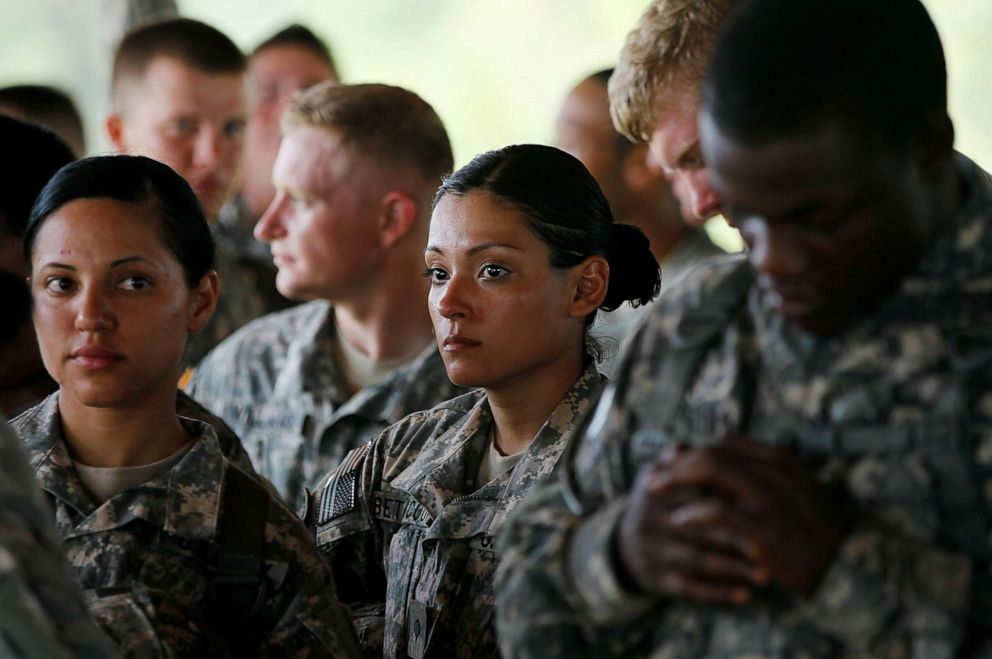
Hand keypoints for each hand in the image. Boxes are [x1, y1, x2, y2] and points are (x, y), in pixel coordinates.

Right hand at [615, 449, 766, 604]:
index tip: (757, 507)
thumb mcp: (662, 475)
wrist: (631, 544)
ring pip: (697, 561)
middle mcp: (646, 521)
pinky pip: (691, 589)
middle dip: (735, 538)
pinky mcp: (658, 579)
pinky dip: (720, 594)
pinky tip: (746, 596)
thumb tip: (707, 442)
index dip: (724, 499)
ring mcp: (652, 552)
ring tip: (766, 575)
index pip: (691, 492)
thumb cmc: (662, 502)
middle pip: (696, 528)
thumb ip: (686, 460)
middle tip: (769, 548)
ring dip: (734, 569)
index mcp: (651, 490)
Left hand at [648, 437, 851, 596]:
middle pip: (714, 452)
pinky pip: (718, 511)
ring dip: (677, 477)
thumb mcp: (795, 487)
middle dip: (677, 461)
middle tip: (653, 475)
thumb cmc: (814, 528)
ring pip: (712, 469)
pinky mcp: (764, 530)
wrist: (845, 566)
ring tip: (656, 489)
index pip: (725, 445)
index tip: (670, 463)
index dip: (692, 452)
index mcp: (780, 462)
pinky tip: (679, 520)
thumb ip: (760, 463)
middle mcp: (775, 473)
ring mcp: (771, 500)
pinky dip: (693, 512)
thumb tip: (722, 438)